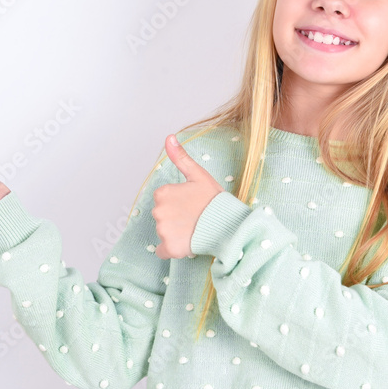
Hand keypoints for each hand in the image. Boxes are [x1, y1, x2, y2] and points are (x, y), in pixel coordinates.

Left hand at [152, 134, 225, 259]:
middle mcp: (159, 211)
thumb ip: (180, 157)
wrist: (229, 224)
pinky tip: (186, 243)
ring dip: (175, 234)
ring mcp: (163, 230)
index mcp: (163, 193)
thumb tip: (169, 137)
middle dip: (175, 219)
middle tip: (194, 218)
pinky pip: (162, 251)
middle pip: (162, 217)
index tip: (192, 205)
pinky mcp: (169, 248)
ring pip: (163, 233)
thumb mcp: (198, 175)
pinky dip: (172, 249)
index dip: (178, 204)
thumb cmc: (215, 199)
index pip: (163, 200)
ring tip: (195, 229)